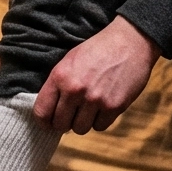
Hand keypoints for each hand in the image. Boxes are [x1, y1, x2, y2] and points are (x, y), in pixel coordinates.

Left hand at [35, 16, 160, 134]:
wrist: (130, 41)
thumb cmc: (98, 49)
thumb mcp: (70, 60)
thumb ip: (58, 84)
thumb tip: (50, 111)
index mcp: (60, 76)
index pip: (41, 112)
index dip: (44, 121)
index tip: (49, 122)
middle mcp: (75, 90)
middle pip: (60, 125)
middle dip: (65, 122)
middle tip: (72, 115)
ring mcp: (95, 99)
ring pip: (80, 129)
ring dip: (83, 122)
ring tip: (89, 108)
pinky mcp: (113, 106)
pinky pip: (99, 127)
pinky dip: (100, 120)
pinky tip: (103, 106)